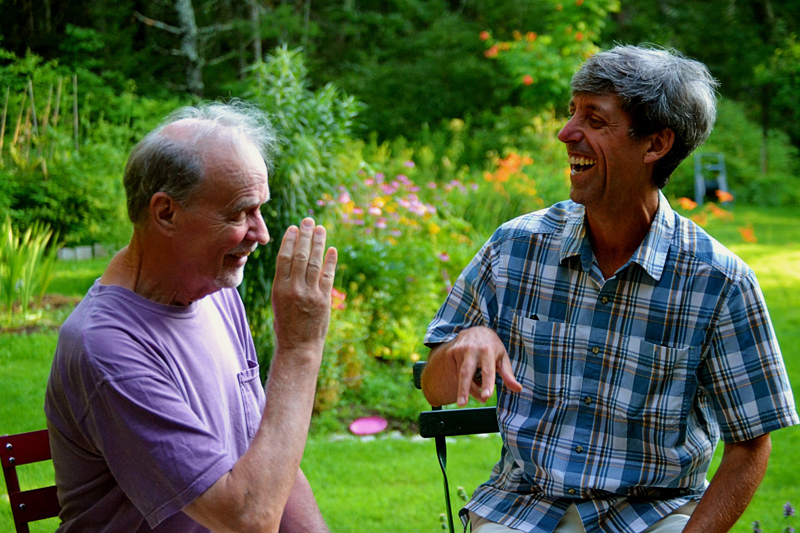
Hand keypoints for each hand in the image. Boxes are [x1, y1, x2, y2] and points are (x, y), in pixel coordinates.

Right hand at [271, 218, 337, 359]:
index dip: (290, 240)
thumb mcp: (278, 301)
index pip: (284, 258)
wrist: (298, 347)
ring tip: (321, 229)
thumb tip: (293, 258)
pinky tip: (331, 249)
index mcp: (279, 289)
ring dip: (318, 243)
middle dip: (305, 236)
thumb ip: (285, 281)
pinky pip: (328, 276)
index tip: (294, 228)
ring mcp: (310, 294)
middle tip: (309, 221)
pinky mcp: (324, 300)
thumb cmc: (285, 324)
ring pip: (315, 262)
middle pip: (300, 256)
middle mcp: (294, 289)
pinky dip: (330, 261)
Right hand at [447, 326, 522, 405]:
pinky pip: (456, 373)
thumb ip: (508, 375)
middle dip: (464, 389)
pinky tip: (471, 382)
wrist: (476, 330)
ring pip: (461, 376)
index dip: (487, 383)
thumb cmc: (492, 347)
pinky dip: (463, 382)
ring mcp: (458, 350)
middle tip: (462, 404)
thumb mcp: (502, 358)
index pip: (487, 370)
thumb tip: (518, 389)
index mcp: (487, 350)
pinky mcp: (450, 353)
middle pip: (466, 373)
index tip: (486, 395)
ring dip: (468, 390)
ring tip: (480, 397)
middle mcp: (471, 349)